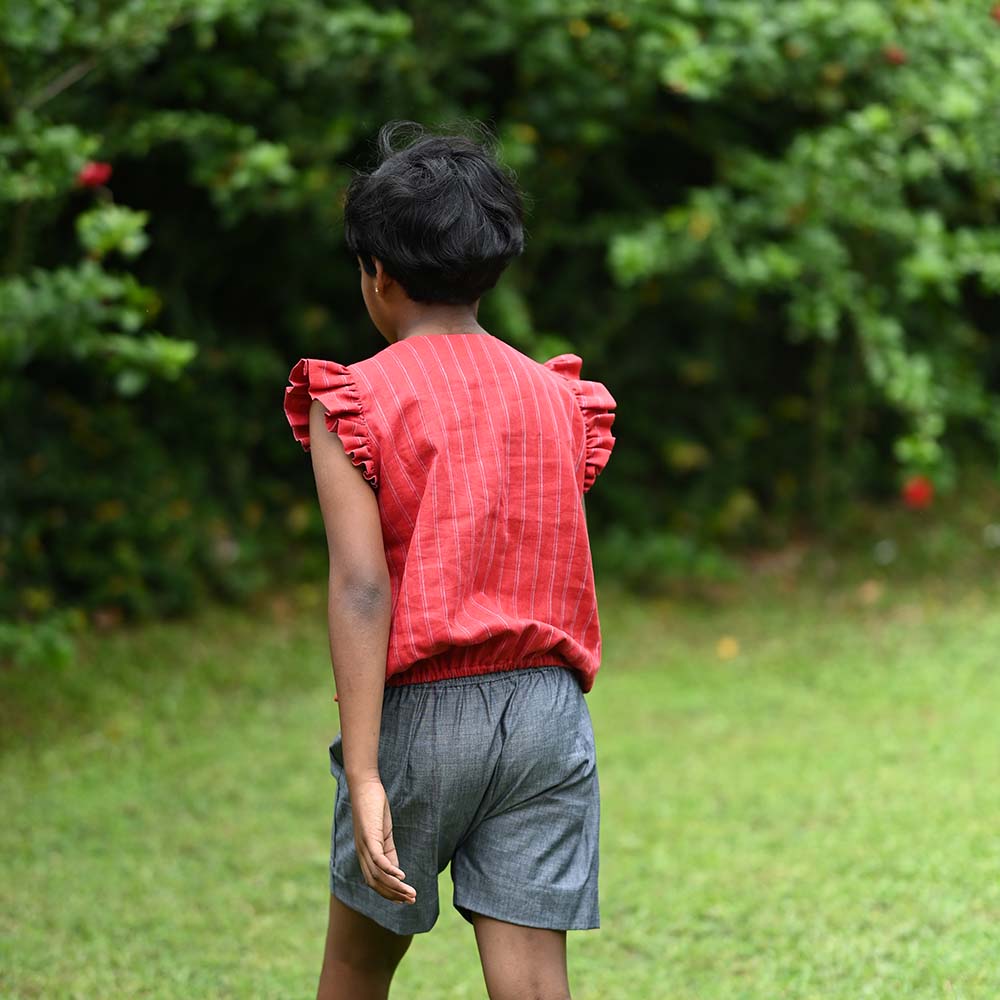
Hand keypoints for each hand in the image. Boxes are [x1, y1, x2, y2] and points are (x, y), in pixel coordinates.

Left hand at [348, 777, 416, 904]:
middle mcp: (362, 854)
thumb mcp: (384, 834)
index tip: (404, 900)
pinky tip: (402, 876)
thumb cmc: (374, 808)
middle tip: (411, 900)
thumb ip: (389, 853)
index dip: (389, 894)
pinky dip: (390, 870)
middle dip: (394, 895)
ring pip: (378, 875)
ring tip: (411, 892)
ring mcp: (364, 846)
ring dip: (395, 887)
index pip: (375, 882)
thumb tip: (396, 873)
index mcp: (365, 855)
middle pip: (376, 884)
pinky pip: (379, 859)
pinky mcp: (369, 837)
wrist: (365, 786)